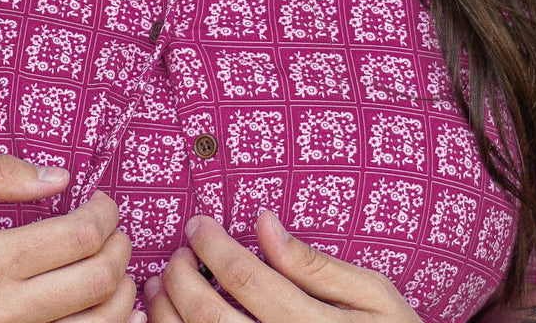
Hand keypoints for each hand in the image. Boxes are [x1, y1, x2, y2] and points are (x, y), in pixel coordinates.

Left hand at [143, 211, 422, 321]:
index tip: (197, 224)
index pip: (243, 276)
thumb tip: (264, 222)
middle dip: (180, 276)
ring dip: (165, 315)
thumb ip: (316, 265)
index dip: (211, 244)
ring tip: (161, 288)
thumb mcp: (374, 297)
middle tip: (176, 254)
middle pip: (206, 315)